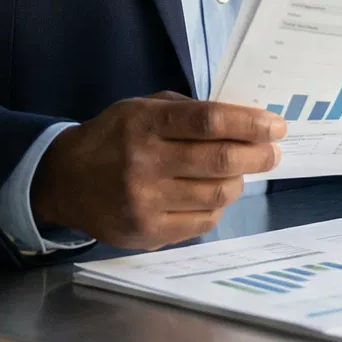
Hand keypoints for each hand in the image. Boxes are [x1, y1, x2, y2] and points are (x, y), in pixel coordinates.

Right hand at [32, 92, 285, 249]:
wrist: (65, 182)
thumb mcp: (141, 108)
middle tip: (272, 152)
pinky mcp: (148, 233)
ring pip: (217, 195)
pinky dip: (217, 207)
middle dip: (258, 156)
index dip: (249, 123)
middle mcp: (144, 163)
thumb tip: (242, 120)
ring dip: (238, 181)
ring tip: (239, 172)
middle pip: (220, 161)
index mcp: (144, 123)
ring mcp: (145, 202)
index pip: (209, 121)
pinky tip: (214, 195)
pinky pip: (203, 222)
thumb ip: (186, 111)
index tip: (276, 125)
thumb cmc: (113, 138)